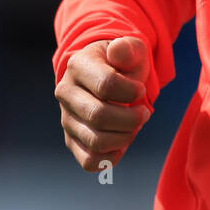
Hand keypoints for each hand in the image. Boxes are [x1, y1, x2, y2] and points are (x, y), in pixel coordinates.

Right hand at [54, 36, 150, 171]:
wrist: (109, 77)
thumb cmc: (123, 64)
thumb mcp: (131, 49)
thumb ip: (127, 48)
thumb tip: (118, 51)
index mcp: (78, 65)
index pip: (106, 85)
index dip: (132, 91)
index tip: (141, 89)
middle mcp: (66, 92)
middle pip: (99, 116)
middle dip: (131, 118)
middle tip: (144, 112)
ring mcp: (66, 118)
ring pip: (96, 141)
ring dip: (125, 137)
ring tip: (134, 126)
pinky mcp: (71, 140)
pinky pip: (89, 161)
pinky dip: (111, 157)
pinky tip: (122, 143)